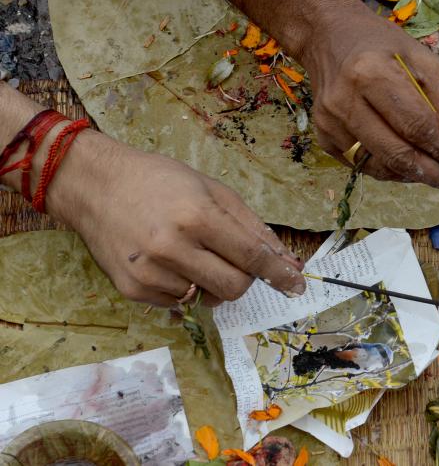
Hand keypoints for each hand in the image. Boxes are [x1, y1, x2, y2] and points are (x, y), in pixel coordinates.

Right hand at [48, 132, 305, 306]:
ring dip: (210, 281)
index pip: (251, 256)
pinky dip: (184, 287)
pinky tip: (168, 261)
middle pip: (234, 287)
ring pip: (206, 298)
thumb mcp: (213, 191)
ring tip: (191, 252)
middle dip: (243, 278)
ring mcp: (149, 272)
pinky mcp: (131, 288)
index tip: (297, 285)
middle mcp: (172, 247)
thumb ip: (252, 227)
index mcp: (197, 217)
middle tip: (233, 260)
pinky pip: (178, 302)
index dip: (279, 273)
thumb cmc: (161, 182)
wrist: (96, 186)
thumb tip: (286, 260)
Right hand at [297, 0, 438, 188]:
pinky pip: (366, 166)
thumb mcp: (423, 60)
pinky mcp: (323, 137)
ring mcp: (330, 124)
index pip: (416, 125)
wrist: (327, 36)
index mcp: (370, 73)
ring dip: (418, 176)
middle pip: (398, 153)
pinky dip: (395, 170)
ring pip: (382, 167)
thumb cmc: (382, 44)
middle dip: (436, 173)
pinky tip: (415, 164)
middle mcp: (345, 102)